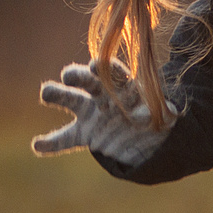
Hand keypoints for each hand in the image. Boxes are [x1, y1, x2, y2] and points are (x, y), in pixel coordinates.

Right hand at [32, 58, 175, 165]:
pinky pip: (66, 137)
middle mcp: (104, 94)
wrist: (151, 139)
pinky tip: (37, 146)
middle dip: (77, 76)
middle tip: (68, 76)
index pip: (112, 72)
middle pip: (87, 80)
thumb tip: (174, 110)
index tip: (94, 66)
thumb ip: (165, 110)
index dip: (103, 68)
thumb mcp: (167, 112)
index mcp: (123, 84)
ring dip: (57, 94)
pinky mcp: (86, 133)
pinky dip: (51, 142)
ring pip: (71, 100)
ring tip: (45, 92)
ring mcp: (92, 113)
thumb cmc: (158, 119)